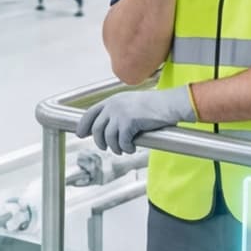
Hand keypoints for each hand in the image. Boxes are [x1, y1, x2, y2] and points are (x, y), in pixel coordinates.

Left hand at [76, 86, 193, 155]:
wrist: (169, 104)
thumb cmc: (155, 106)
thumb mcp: (131, 104)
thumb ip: (118, 113)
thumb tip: (108, 129)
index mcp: (112, 100)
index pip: (90, 113)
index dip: (83, 125)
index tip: (80, 134)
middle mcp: (113, 106)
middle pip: (97, 129)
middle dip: (100, 142)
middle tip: (105, 148)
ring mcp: (120, 114)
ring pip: (108, 138)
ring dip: (115, 148)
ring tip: (123, 150)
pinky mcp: (128, 123)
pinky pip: (122, 142)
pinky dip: (126, 148)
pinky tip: (132, 148)